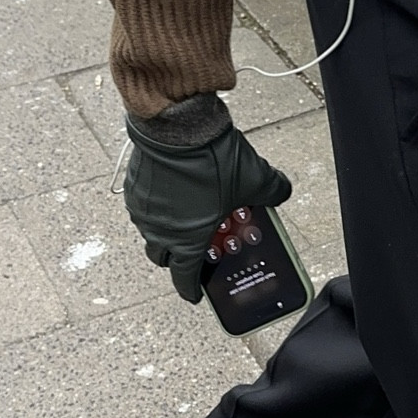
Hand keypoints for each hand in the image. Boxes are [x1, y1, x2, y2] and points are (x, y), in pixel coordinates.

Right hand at [123, 105, 291, 301]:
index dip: (191, 289)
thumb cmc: (213, 159)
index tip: (196, 292)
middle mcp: (159, 230)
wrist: (179, 124)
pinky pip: (144, 207)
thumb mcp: (256, 178)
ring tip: (187, 214)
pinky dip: (158, 205)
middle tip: (193, 247)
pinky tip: (175, 191)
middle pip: (163, 256)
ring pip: (151, 231)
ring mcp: (143, 209)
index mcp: (186, 240)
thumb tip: (282, 192)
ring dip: (166, 229)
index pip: (184, 278)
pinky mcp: (134, 188)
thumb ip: (274, 192)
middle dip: (177, 256)